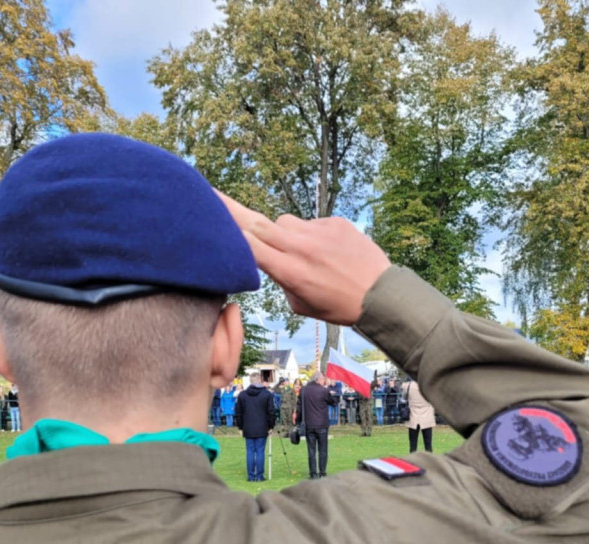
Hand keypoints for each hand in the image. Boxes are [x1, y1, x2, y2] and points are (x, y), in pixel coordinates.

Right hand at [217, 191, 390, 325]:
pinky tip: (328, 252)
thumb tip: (271, 261)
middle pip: (257, 222)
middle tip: (210, 192)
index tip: (207, 209)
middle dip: (231, 208)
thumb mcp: (301, 306)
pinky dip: (310, 235)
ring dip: (282, 233)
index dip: (226, 226)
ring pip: (284, 222)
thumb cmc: (339, 306)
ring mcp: (318, 231)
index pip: (248, 244)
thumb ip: (281, 280)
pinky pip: (310, 223)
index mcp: (288, 271)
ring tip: (303, 253)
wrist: (381, 294)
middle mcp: (300, 247)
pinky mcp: (335, 221)